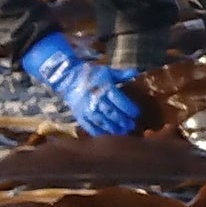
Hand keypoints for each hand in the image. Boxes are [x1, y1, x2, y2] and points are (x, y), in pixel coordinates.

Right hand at [20, 31, 139, 134]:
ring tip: (122, 132)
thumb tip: (136, 73)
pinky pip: (89, 126)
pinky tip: (107, 135)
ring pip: (102, 121)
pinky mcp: (80, 115)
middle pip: (111, 112)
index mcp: (104, 88)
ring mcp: (87, 109)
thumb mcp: (107, 72)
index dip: (129, 108)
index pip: (119, 100)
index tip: (136, 114)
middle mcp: (96, 99)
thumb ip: (122, 75)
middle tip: (132, 125)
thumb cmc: (92, 75)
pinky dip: (98, 132)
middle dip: (123, 120)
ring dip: (113, 128)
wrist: (69, 78)